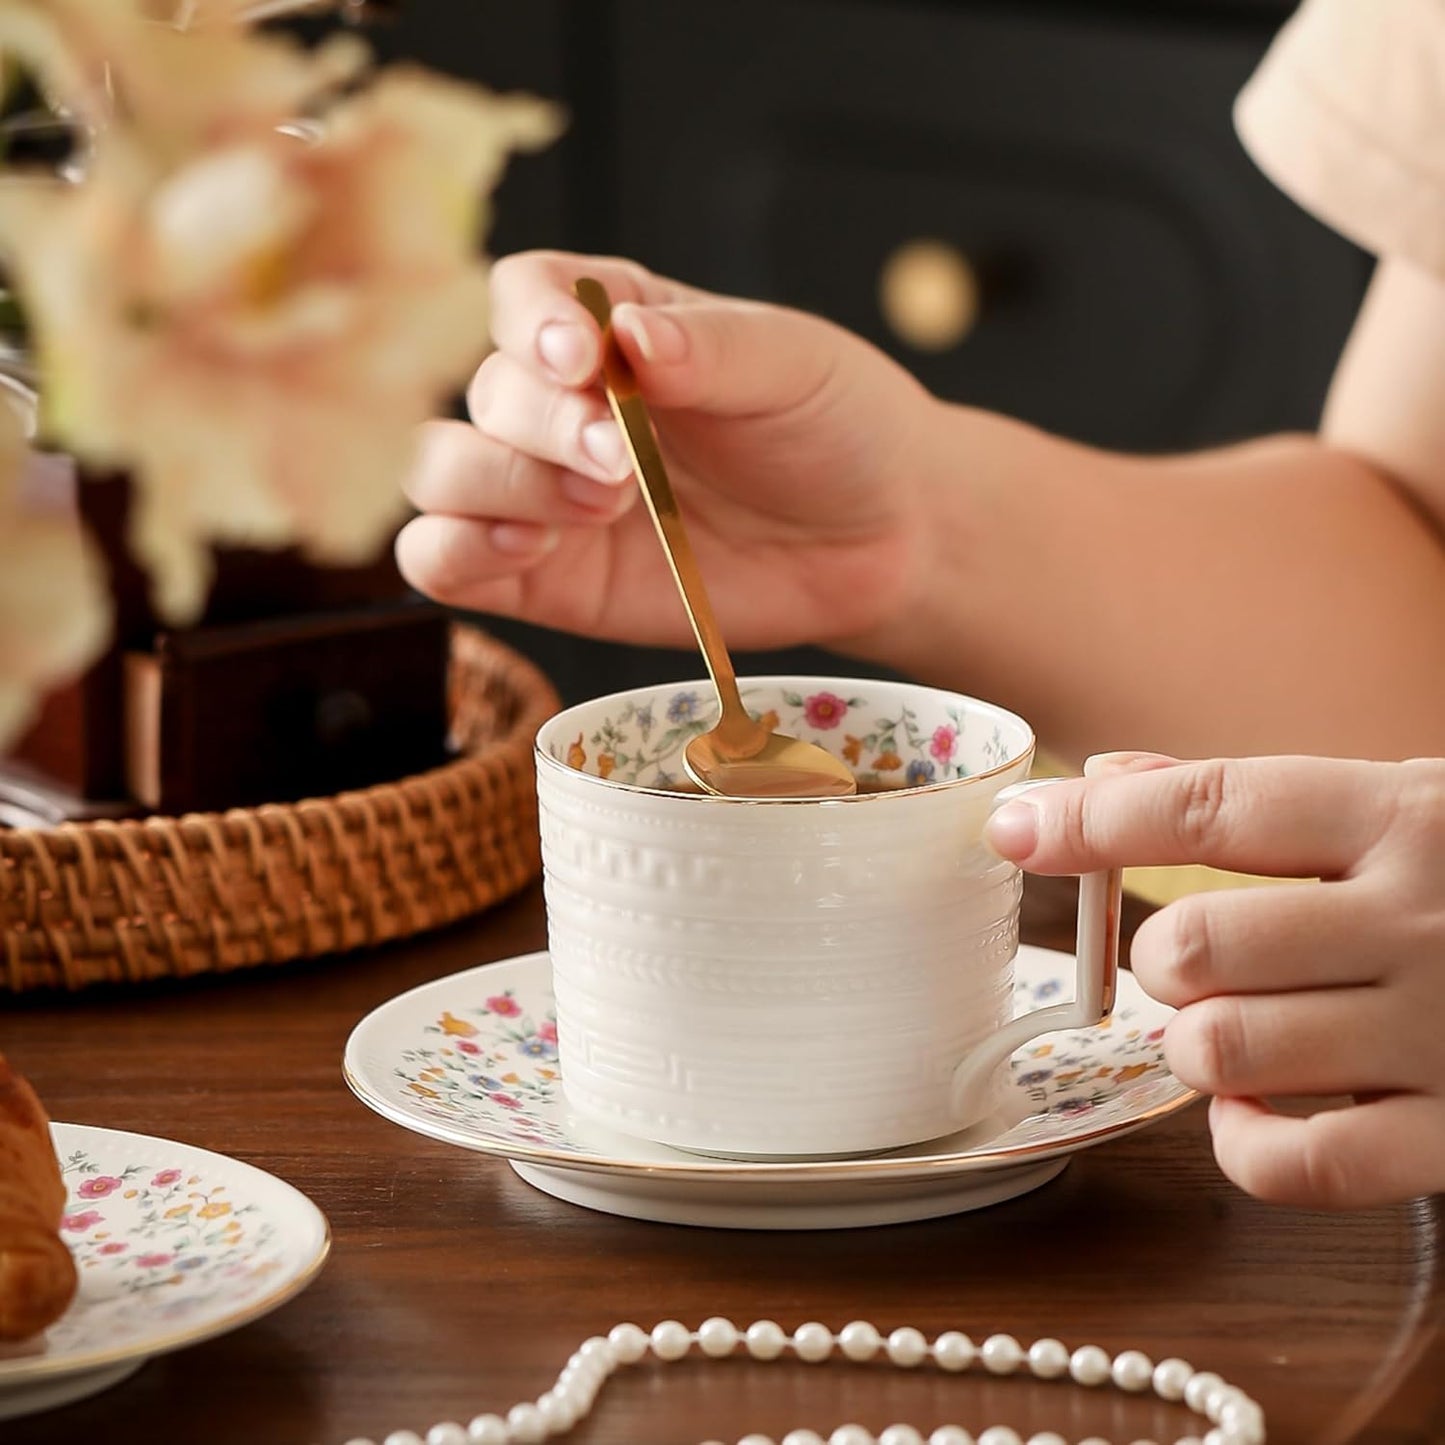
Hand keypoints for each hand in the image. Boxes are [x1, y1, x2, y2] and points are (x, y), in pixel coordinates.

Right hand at [395, 252, 935, 650]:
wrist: (880, 536)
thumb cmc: (836, 427)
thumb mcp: (790, 364)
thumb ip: (705, 349)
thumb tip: (626, 340)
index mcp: (610, 325)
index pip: (522, 296)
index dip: (532, 323)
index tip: (581, 358)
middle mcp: (563, 405)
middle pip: (484, 392)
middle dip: (544, 425)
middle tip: (625, 463)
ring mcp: (546, 494)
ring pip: (439, 473)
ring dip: (498, 486)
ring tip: (603, 508)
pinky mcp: (545, 578)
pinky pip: (442, 562)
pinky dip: (454, 554)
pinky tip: (530, 550)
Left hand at [985, 752, 1444, 1209]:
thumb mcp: (1401, 806)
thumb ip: (1250, 797)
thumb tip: (1109, 771)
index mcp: (1398, 816)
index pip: (1209, 807)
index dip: (1092, 820)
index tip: (1014, 829)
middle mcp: (1421, 920)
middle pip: (1198, 946)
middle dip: (1161, 965)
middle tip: (1189, 967)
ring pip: (1226, 1048)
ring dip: (1191, 1045)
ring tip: (1226, 1031)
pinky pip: (1295, 1162)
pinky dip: (1242, 1141)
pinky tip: (1255, 1109)